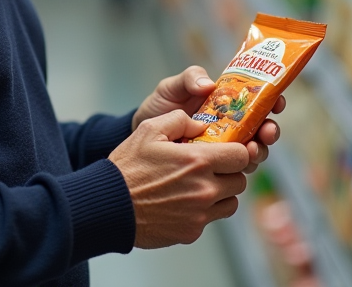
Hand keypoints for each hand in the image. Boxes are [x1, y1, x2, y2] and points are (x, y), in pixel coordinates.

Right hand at [109, 109, 249, 247]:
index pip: (241, 156)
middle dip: (228, 172)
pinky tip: (183, 202)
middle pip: (239, 180)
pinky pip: (211, 219)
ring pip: (230, 202)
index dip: (235, 151)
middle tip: (210, 168)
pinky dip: (203, 211)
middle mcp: (205, 189)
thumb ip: (179, 120)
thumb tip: (202, 124)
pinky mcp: (192, 232)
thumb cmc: (128, 168)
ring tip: (199, 186)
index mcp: (198, 161)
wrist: (110, 205)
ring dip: (221, 193)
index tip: (224, 151)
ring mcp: (200, 214)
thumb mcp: (148, 129)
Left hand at [131, 65, 285, 172]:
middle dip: (270, 131)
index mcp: (226, 104)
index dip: (272, 101)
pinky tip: (234, 170)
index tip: (276, 102)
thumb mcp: (171, 88)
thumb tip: (209, 84)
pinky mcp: (214, 170)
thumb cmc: (159, 108)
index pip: (257, 101)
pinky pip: (233, 172)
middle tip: (266, 132)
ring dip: (258, 152)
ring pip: (252, 153)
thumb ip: (189, 78)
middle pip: (261, 130)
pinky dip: (239, 171)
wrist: (139, 137)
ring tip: (250, 152)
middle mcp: (231, 127)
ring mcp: (224, 149)